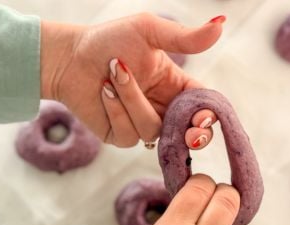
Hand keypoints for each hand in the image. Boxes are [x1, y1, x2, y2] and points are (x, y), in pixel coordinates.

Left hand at [40, 13, 225, 147]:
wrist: (68, 56)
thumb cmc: (107, 40)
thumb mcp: (149, 32)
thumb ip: (186, 37)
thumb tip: (221, 24)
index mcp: (175, 86)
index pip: (202, 106)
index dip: (208, 115)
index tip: (204, 115)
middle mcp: (161, 108)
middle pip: (187, 131)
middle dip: (189, 132)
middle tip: (189, 130)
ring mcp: (139, 123)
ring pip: (153, 130)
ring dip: (132, 99)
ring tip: (114, 72)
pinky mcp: (118, 135)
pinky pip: (128, 134)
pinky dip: (116, 109)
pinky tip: (103, 90)